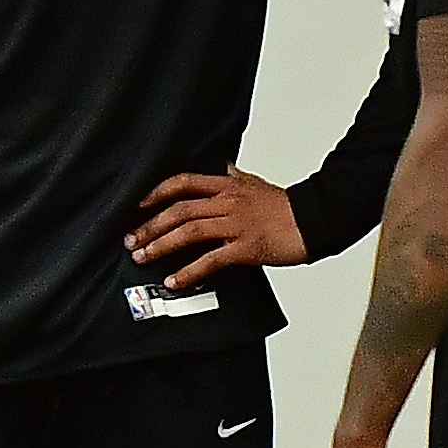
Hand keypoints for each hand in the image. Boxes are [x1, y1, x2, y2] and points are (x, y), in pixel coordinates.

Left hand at [128, 168, 304, 287]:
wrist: (315, 220)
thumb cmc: (287, 206)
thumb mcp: (256, 183)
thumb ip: (235, 177)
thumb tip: (224, 167)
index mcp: (227, 186)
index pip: (183, 183)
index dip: (156, 193)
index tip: (137, 205)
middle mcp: (227, 203)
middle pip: (179, 210)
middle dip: (150, 225)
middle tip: (131, 239)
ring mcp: (235, 225)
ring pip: (189, 232)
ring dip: (161, 245)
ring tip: (143, 257)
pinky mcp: (245, 248)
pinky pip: (210, 260)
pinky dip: (189, 271)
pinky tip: (175, 280)